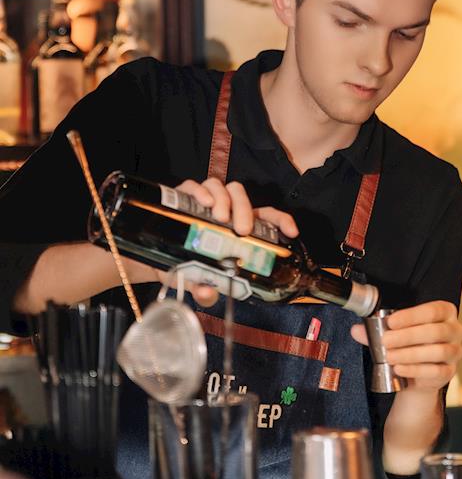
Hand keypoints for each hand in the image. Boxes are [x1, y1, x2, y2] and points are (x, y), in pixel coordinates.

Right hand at [175, 178, 298, 306]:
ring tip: (220, 218)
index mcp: (236, 226)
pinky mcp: (181, 196)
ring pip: (221, 186)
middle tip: (242, 230)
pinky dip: (201, 191)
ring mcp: (202, 201)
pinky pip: (193, 185)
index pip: (265, 216)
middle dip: (245, 209)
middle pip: (241, 195)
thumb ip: (205, 290)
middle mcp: (223, 209)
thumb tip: (208, 293)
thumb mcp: (197, 281)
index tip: (291, 232)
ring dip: (225, 199)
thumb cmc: (185, 267)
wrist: (153, 261)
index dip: (281, 220)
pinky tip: (204, 203)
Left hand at [351, 300, 461, 390]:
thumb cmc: (409, 343)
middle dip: (408, 336)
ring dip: (410, 354)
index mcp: (445, 313)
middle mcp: (456, 330)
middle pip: (435, 331)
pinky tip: (399, 368)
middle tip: (386, 340)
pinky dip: (415, 370)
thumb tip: (356, 330)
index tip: (391, 322)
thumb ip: (376, 330)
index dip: (412, 316)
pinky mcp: (450, 372)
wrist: (417, 374)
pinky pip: (435, 371)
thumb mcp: (395, 332)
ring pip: (437, 352)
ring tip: (389, 356)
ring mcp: (455, 352)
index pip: (432, 311)